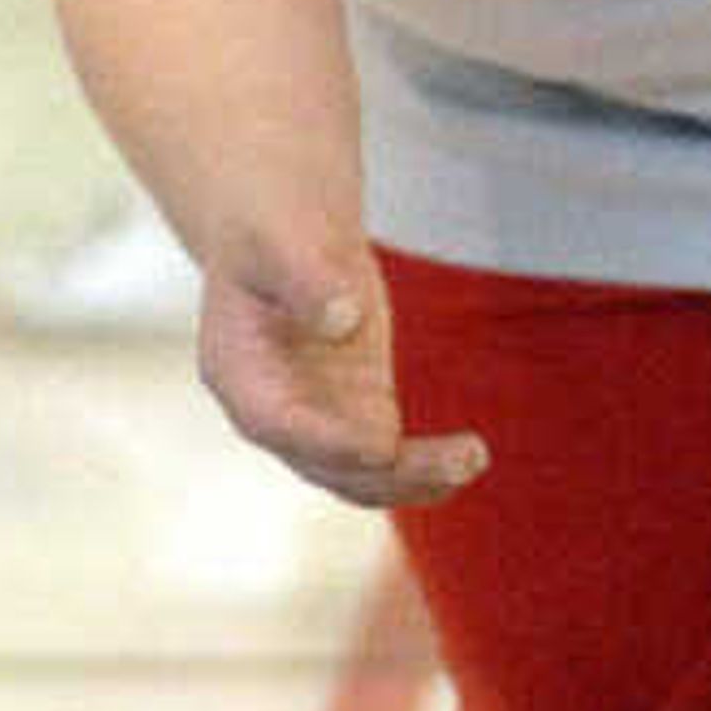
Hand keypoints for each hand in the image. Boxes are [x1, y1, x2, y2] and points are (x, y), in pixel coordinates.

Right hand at [196, 230, 487, 511]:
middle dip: (391, 472)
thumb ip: (305, 280)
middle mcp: (273, 412)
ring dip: (418, 477)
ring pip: (364, 475)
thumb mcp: (279, 242)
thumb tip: (342, 319)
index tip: (381, 445)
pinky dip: (425, 465)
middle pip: (328, 466)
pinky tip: (468, 456)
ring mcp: (316, 420)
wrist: (285, 236)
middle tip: (457, 460)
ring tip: (472, 458)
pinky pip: (388, 458)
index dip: (329, 442)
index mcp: (238, 374)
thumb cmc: (273, 233)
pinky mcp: (356, 413)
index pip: (280, 424)